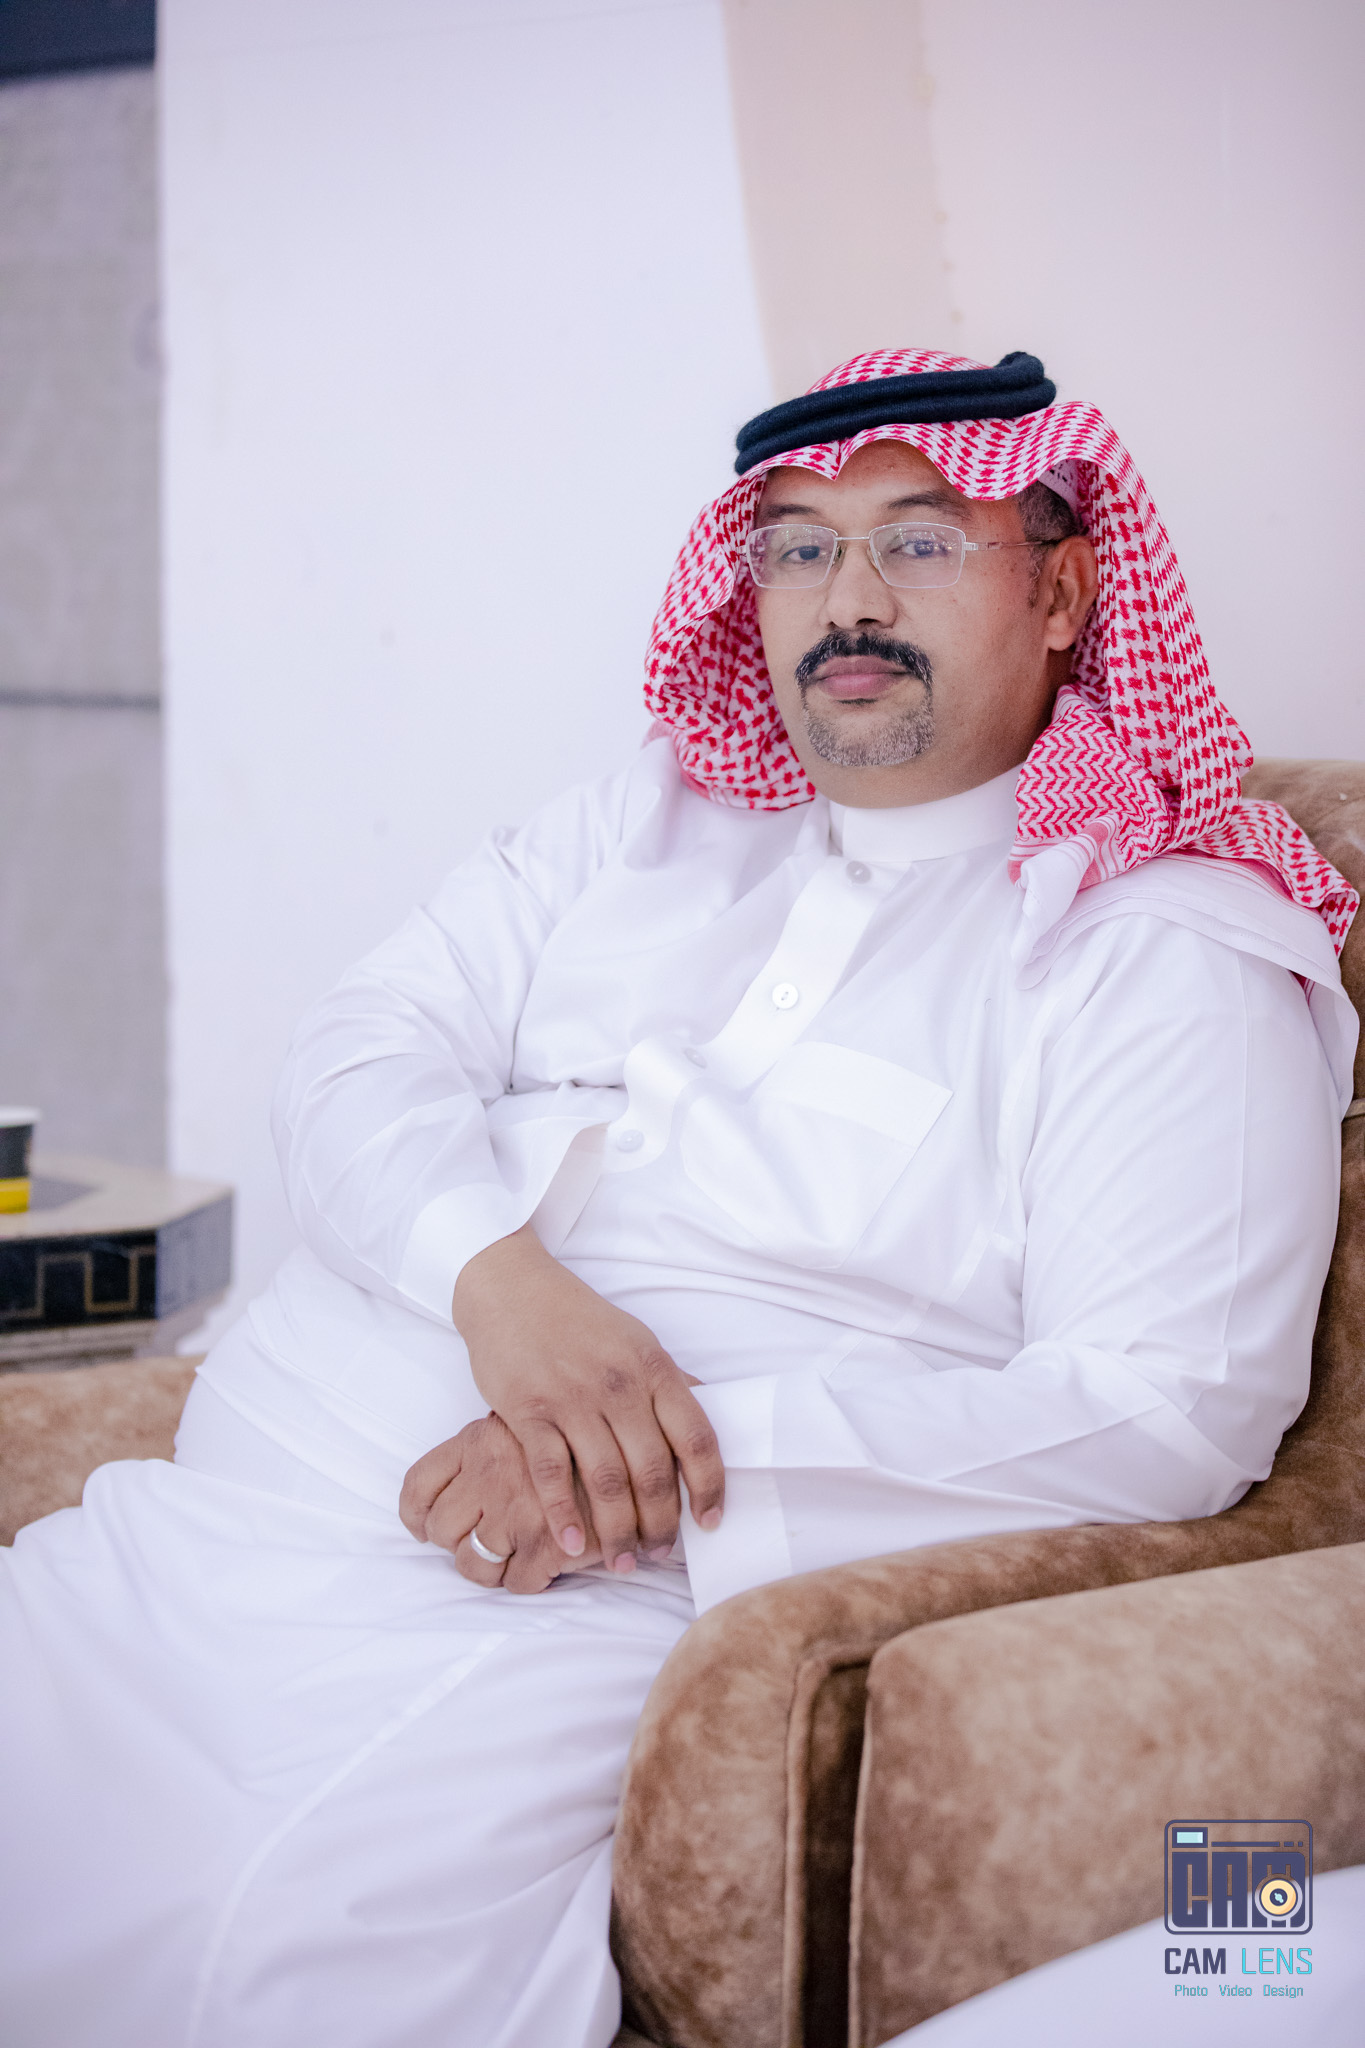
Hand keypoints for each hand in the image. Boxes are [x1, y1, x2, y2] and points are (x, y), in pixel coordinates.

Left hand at [399, 1413, 601, 1593]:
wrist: (639, 1449)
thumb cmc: (584, 1432)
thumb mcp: (530, 1416)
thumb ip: (494, 1443)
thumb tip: (459, 1478)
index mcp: (480, 1440)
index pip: (419, 1485)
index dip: (416, 1515)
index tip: (425, 1528)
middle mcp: (489, 1475)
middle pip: (441, 1530)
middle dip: (457, 1543)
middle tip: (484, 1541)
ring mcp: (516, 1513)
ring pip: (472, 1564)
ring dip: (490, 1568)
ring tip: (516, 1555)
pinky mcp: (546, 1547)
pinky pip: (514, 1583)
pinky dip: (526, 1579)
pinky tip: (545, 1563)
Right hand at [451, 1226, 724, 1572]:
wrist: (511, 1289)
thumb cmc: (578, 1320)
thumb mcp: (636, 1341)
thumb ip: (668, 1384)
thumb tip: (710, 1417)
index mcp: (653, 1368)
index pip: (696, 1438)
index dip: (709, 1486)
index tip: (710, 1521)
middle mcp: (618, 1385)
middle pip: (651, 1471)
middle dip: (659, 1524)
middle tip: (657, 1554)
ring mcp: (571, 1398)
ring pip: (604, 1481)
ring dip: (616, 1531)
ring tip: (621, 1561)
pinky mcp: (526, 1410)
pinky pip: (551, 1473)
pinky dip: (563, 1514)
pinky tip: (572, 1544)